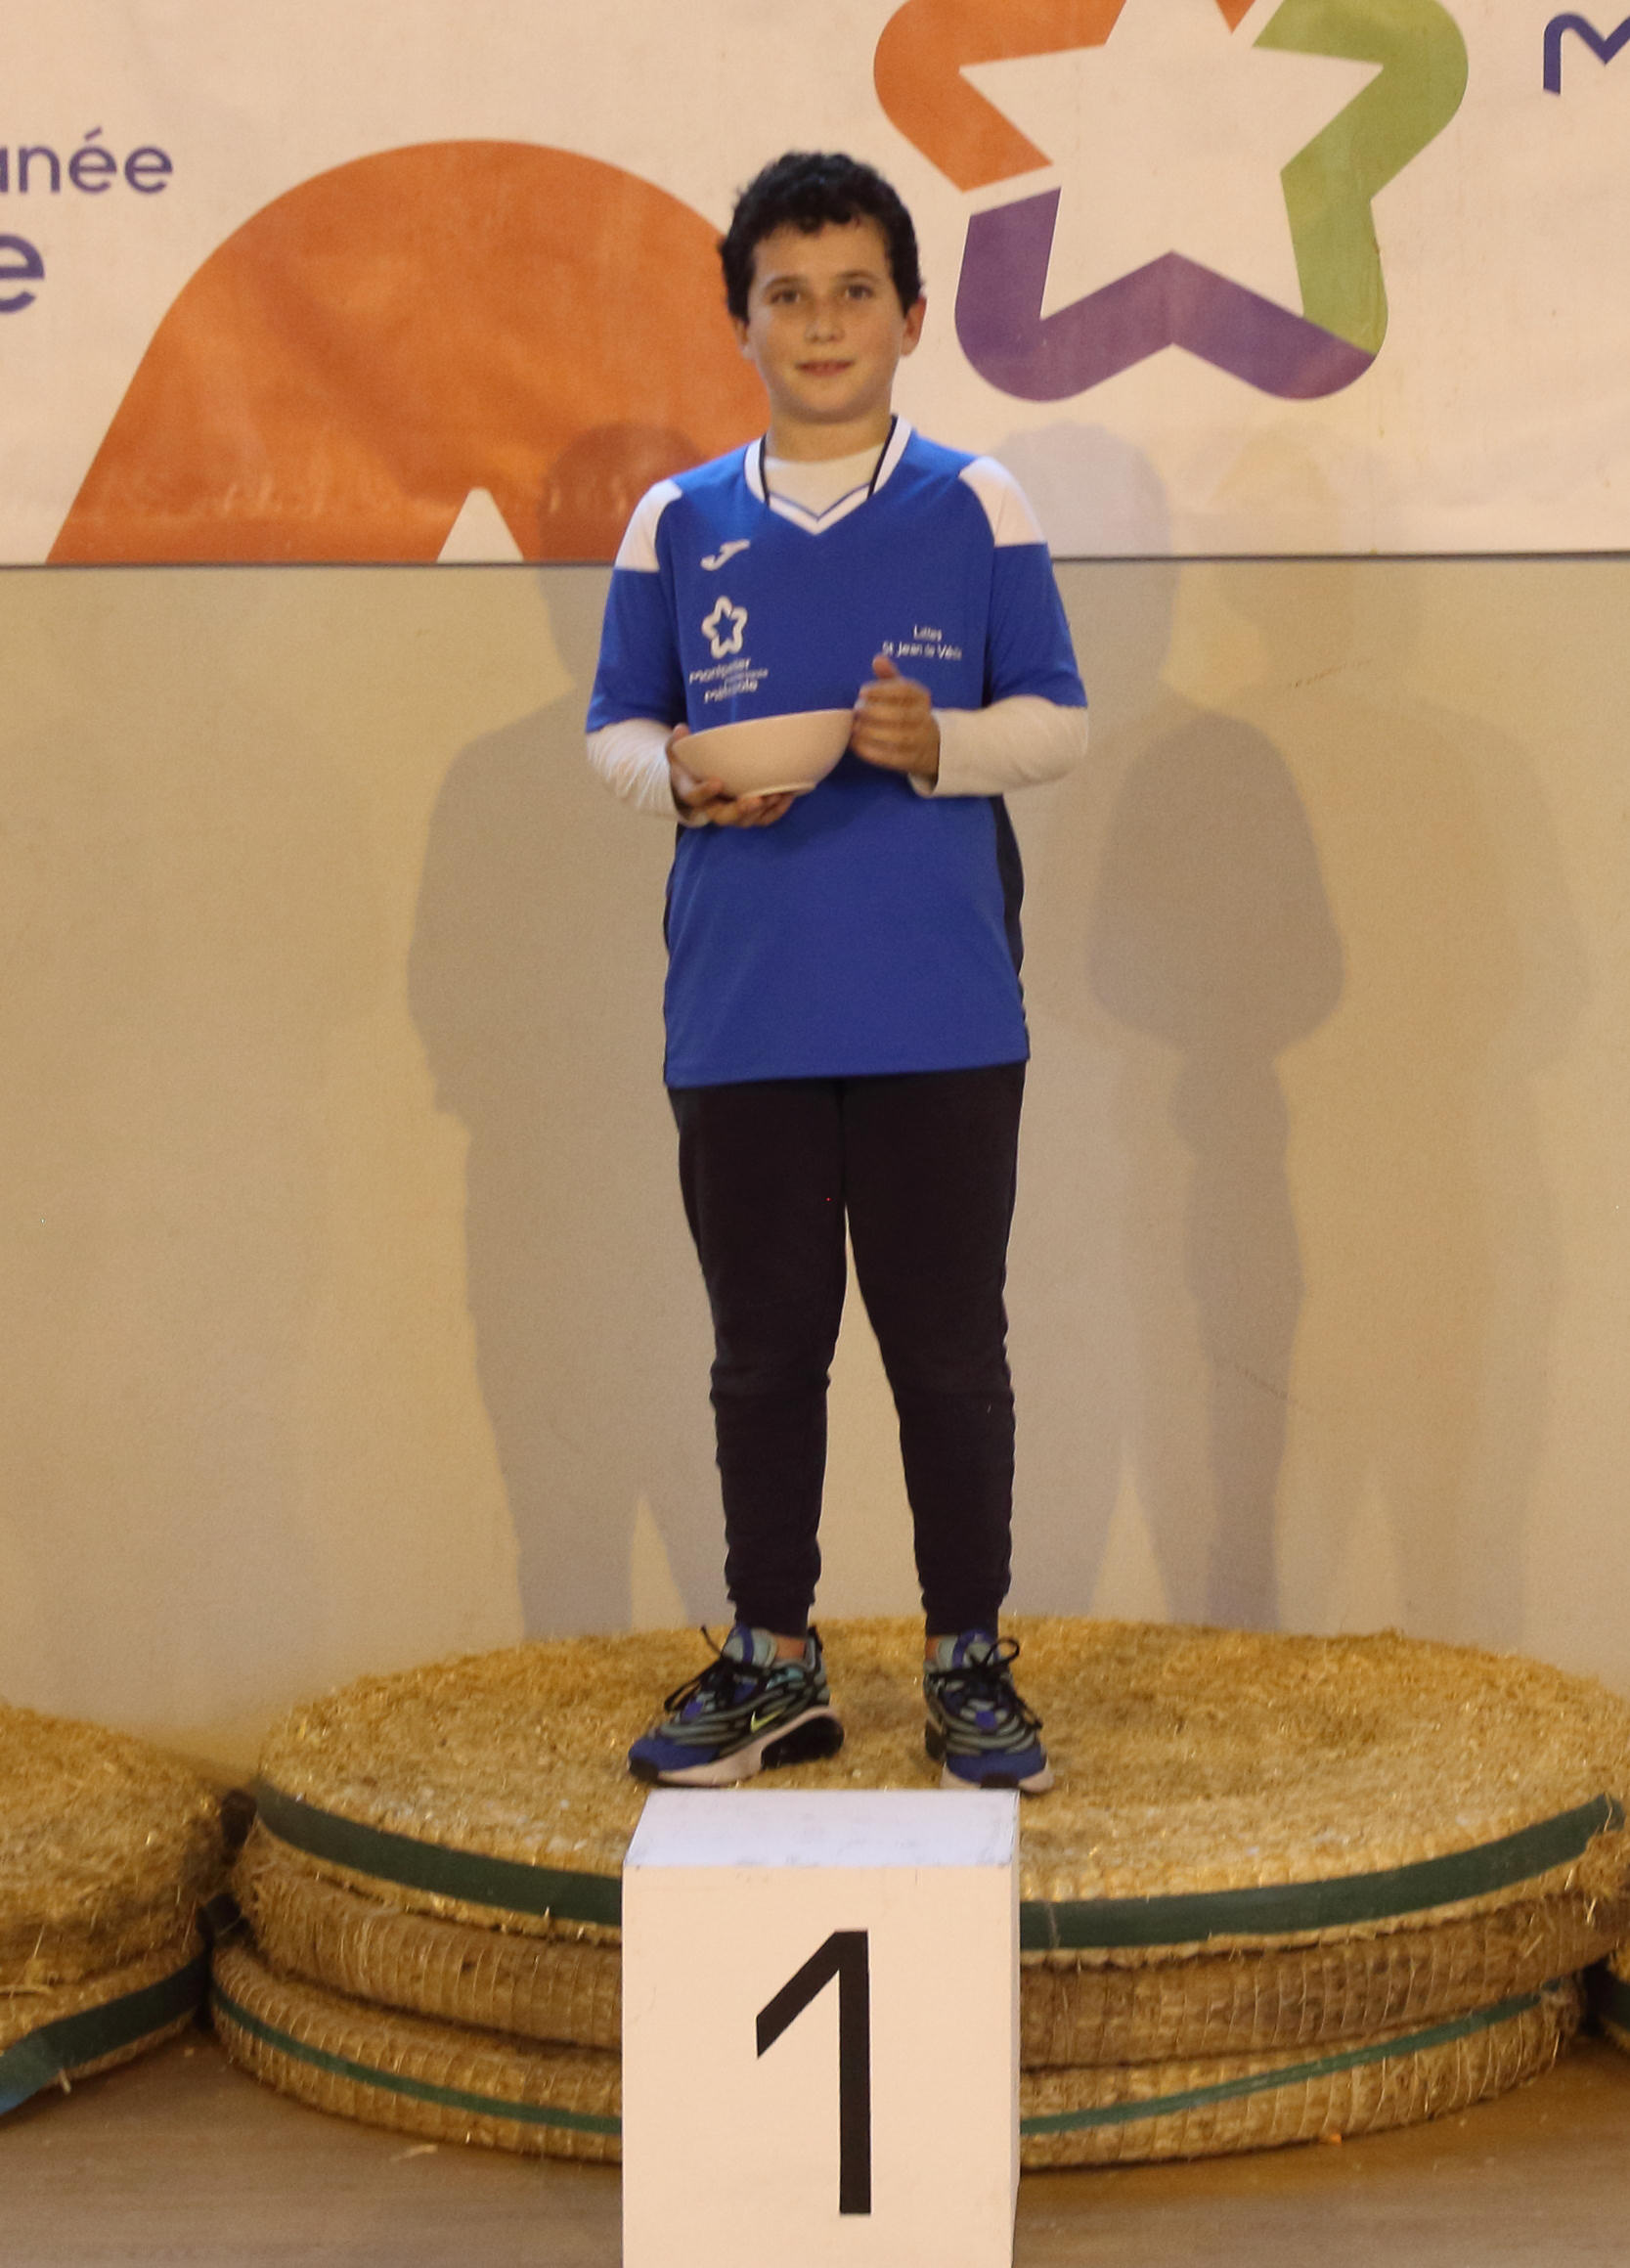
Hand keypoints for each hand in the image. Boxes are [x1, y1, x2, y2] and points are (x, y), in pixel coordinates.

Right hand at [667, 725, 794, 827]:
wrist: (698, 782)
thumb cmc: (689, 766)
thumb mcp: (678, 753)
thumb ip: (677, 743)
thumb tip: (681, 728)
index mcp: (693, 794)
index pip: (696, 798)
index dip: (705, 792)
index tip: (717, 782)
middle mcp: (712, 808)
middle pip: (725, 817)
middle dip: (741, 810)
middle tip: (757, 799)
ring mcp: (732, 813)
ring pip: (747, 821)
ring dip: (763, 811)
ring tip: (777, 795)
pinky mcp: (748, 813)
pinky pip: (763, 818)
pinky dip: (777, 811)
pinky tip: (788, 796)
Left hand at [850, 654, 939, 782]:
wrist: (931, 745)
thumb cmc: (908, 711)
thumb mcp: (903, 692)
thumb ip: (889, 676)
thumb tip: (878, 659)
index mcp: (921, 697)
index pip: (905, 691)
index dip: (883, 691)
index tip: (862, 692)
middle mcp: (924, 719)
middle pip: (901, 715)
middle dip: (875, 713)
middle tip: (856, 711)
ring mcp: (920, 741)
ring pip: (898, 738)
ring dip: (872, 733)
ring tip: (854, 728)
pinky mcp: (911, 761)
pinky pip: (892, 758)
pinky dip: (872, 752)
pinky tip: (855, 745)